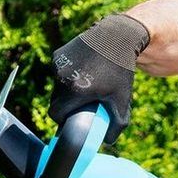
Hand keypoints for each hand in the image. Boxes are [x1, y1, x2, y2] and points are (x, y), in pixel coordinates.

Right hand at [49, 14, 149, 144]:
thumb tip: (109, 141)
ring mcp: (58, 64)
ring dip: (66, 90)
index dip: (62, 120)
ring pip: (56, 86)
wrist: (116, 37)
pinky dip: (66, 76)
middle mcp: (63, 77)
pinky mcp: (57, 54)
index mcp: (76, 90)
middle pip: (55, 101)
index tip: (71, 119)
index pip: (56, 114)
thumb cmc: (121, 70)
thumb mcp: (122, 99)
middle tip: (80, 104)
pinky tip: (80, 71)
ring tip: (83, 86)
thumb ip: (118, 124)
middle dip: (65, 105)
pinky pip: (57, 73)